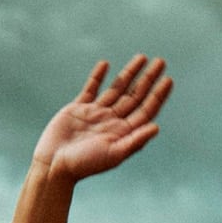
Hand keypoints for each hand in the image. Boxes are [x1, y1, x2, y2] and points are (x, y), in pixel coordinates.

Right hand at [32, 55, 172, 181]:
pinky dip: (98, 76)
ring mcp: (95, 114)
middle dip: (148, 79)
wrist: (54, 165)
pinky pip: (91, 89)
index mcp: (123, 132)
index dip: (158, 95)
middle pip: (135, 95)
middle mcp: (112, 121)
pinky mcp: (78, 109)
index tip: (168, 79)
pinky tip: (105, 64)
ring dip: (129, 73)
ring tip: (141, 57)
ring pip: (117, 88)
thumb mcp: (113, 154)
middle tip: (161, 61)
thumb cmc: (84, 165)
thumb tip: (156, 127)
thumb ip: (135, 141)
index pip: (146, 110)